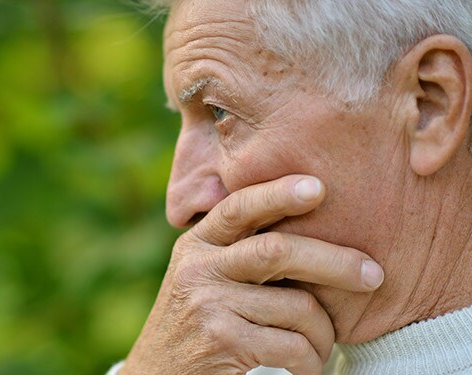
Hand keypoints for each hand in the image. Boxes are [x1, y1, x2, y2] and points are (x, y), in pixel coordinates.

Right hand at [121, 175, 383, 374]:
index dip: (278, 193)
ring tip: (322, 347)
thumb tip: (310, 230)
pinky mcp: (221, 340)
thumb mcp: (202, 278)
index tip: (318, 187)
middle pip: (277, 251)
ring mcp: (207, 303)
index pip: (239, 208)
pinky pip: (292, 346)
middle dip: (334, 261)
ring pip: (296, 307)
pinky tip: (306, 368)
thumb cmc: (196, 324)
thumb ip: (234, 253)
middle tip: (373, 275)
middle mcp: (198, 268)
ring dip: (324, 334)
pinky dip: (311, 361)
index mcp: (196, 244)